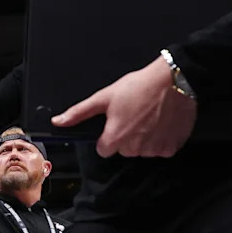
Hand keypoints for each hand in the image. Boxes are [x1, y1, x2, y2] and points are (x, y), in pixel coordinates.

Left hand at [52, 57, 196, 157]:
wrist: (174, 81)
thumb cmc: (139, 87)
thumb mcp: (104, 97)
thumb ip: (79, 113)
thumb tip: (57, 122)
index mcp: (115, 137)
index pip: (104, 150)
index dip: (107, 136)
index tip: (115, 123)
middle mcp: (134, 148)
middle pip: (124, 150)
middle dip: (126, 137)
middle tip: (134, 116)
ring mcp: (154, 149)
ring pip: (142, 151)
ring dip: (144, 139)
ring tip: (149, 117)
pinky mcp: (171, 147)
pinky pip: (161, 149)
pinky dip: (160, 139)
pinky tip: (161, 122)